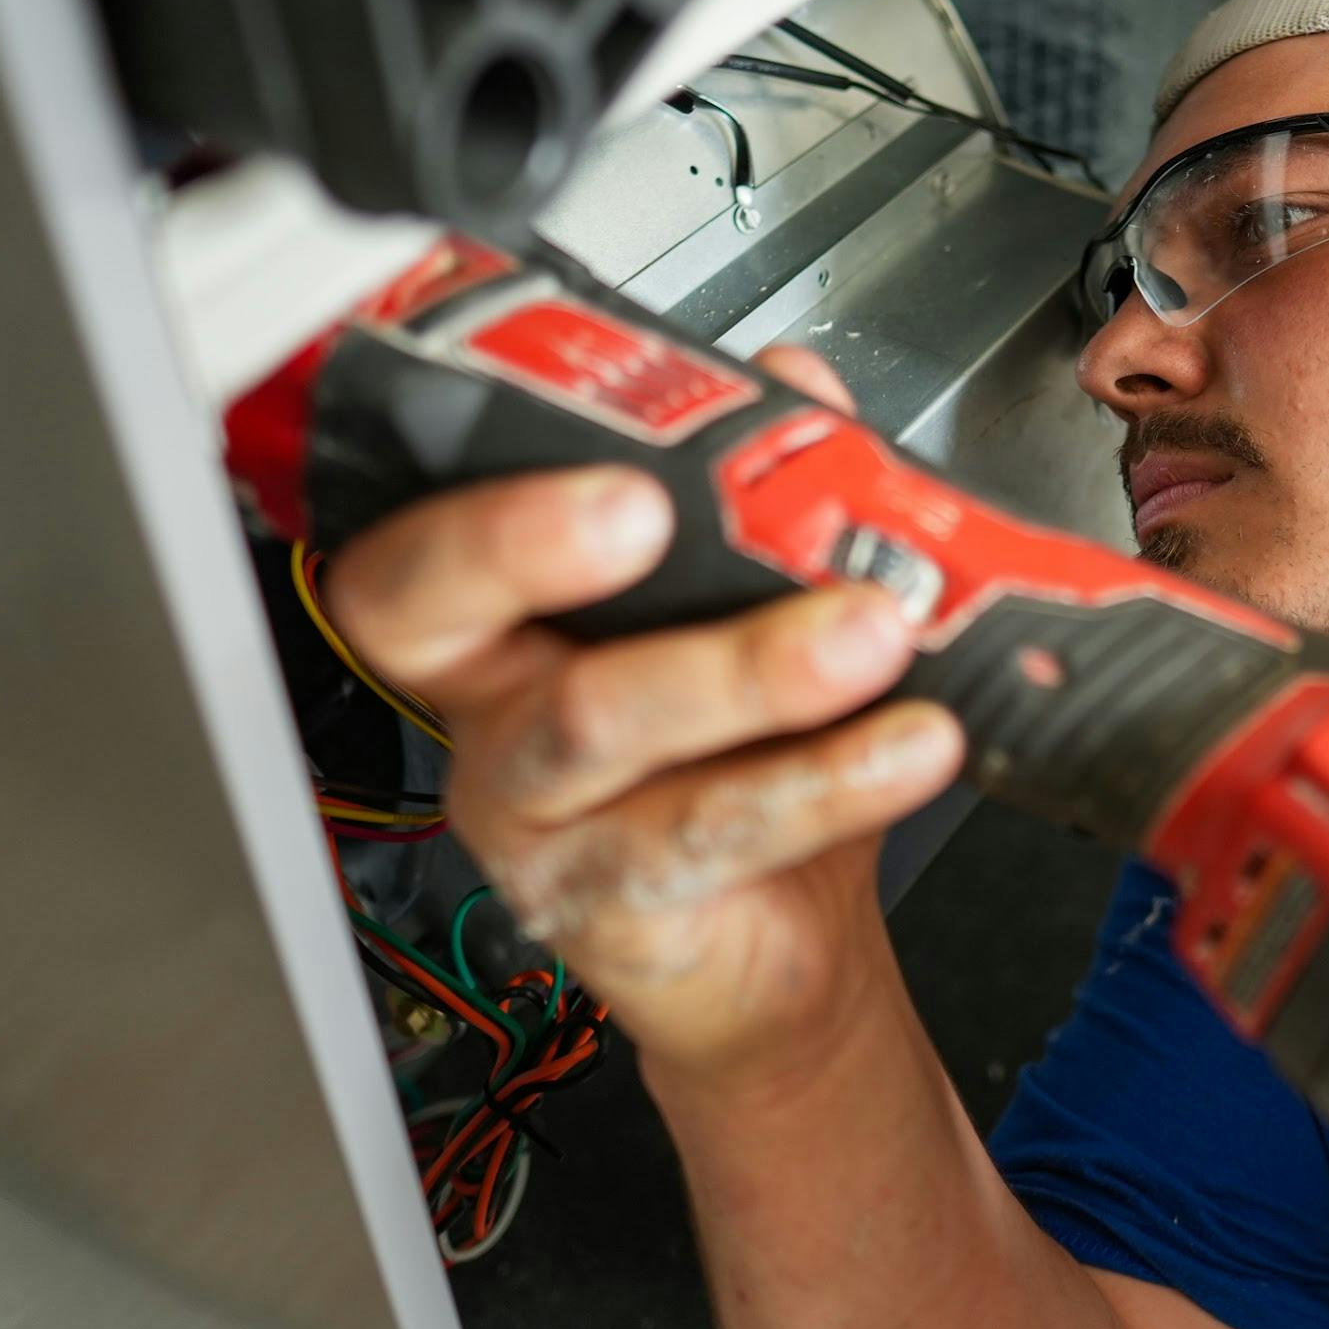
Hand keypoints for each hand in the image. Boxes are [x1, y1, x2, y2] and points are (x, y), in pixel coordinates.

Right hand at [320, 346, 966, 1088]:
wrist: (781, 938)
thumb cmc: (741, 763)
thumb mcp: (753, 613)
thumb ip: (765, 494)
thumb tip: (798, 389)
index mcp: (498, 622)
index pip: (416, 542)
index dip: (474, 502)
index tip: (596, 459)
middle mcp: (490, 713)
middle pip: (456, 617)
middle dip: (536, 545)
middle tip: (658, 506)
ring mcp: (536, 818)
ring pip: (600, 722)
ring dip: (746, 666)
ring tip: (870, 629)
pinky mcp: (608, 904)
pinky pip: (708, 831)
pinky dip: (828, 780)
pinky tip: (912, 745)